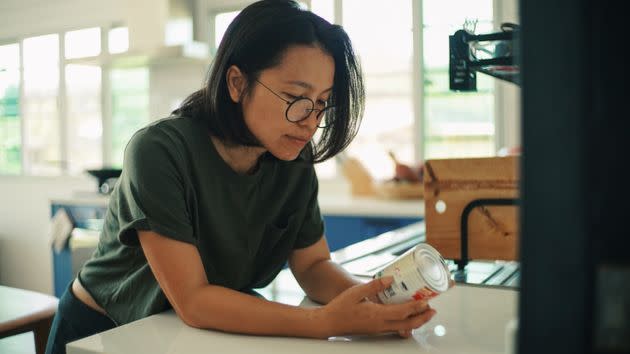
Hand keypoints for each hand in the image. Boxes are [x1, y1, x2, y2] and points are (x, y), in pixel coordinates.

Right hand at [316, 276, 435, 337]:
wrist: (329, 323)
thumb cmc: (340, 308)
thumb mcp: (356, 292)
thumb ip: (374, 286)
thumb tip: (390, 279)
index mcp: (377, 315)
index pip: (403, 312)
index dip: (417, 307)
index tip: (426, 301)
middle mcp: (381, 324)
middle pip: (408, 324)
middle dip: (423, 318)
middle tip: (433, 310)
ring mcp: (379, 329)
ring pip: (403, 328)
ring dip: (416, 321)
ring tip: (424, 313)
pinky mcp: (376, 329)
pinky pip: (395, 328)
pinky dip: (406, 323)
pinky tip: (406, 316)